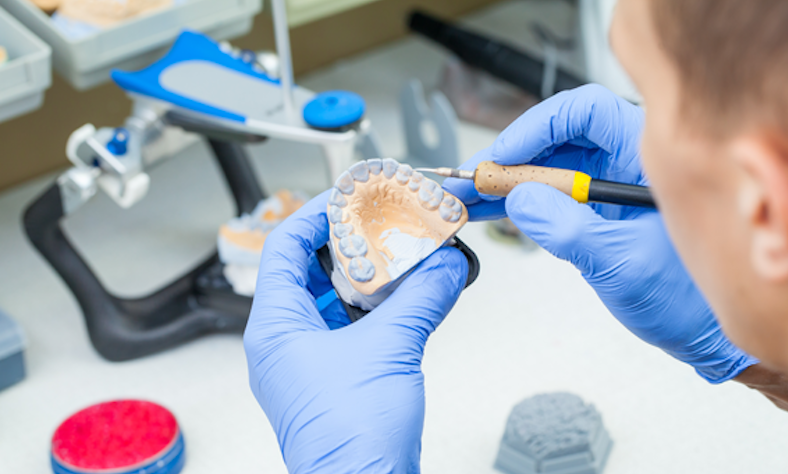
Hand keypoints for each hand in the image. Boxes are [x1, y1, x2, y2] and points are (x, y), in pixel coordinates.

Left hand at [244, 192, 468, 473]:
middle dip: (348, 244)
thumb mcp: (391, 349)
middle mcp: (284, 342)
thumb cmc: (350, 439)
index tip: (346, 197)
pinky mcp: (333, 377)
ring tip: (397, 254)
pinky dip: (377, 308)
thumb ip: (422, 298)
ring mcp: (307, 361)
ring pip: (332, 299)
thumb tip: (445, 265)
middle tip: (380, 222)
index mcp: (275, 327)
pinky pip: (350, 327)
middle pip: (309, 270)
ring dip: (366, 276)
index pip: (283, 248)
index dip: (314, 215)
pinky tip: (406, 297)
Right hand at [445, 84, 756, 382]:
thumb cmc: (688, 298)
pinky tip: (487, 210)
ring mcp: (608, 187)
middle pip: (557, 138)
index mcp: (648, 157)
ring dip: (505, 182)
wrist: (701, 334)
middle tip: (471, 179)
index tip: (505, 155)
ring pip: (547, 167)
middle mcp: (626, 163)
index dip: (539, 127)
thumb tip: (521, 200)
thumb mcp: (624, 264)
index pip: (587, 113)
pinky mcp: (594, 212)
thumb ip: (570, 230)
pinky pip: (549, 196)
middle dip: (510, 158)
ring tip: (467, 197)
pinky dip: (517, 203)